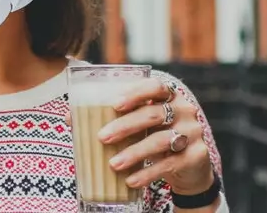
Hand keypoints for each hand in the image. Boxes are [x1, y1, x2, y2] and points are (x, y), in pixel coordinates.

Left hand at [96, 77, 215, 194]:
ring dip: (134, 152)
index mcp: (170, 95)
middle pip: (154, 114)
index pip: (156, 86)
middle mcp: (185, 110)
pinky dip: (147, 173)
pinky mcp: (196, 155)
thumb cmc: (157, 137)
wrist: (190, 167)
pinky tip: (130, 180)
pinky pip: (169, 164)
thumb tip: (70, 117)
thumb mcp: (141, 125)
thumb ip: (115, 118)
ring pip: (161, 140)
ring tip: (113, 164)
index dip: (136, 93)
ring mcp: (193, 132)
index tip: (115, 104)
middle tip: (102, 137)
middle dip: (125, 125)